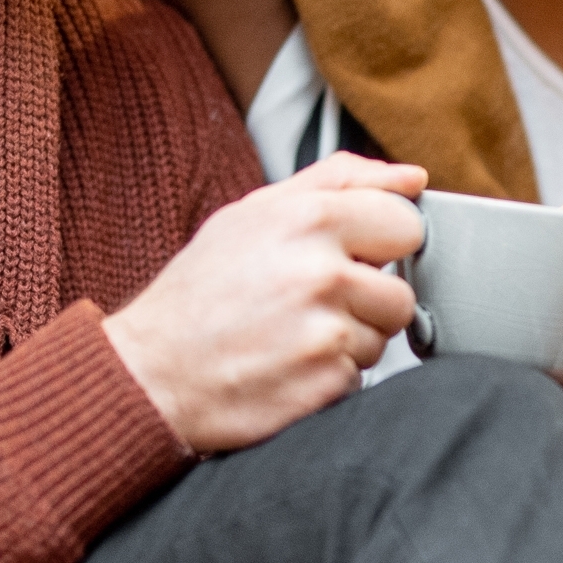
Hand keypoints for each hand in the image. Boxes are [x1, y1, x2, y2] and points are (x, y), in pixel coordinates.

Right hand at [107, 154, 424, 449]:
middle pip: (401, 293)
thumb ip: (338, 181)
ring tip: (292, 335)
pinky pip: (359, 377)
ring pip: (382, 339)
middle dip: (367, 302)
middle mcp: (321, 273)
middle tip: (313, 304)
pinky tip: (287, 366)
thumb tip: (411, 178)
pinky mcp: (325, 384)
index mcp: (309, 219)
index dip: (382, 247)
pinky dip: (329, 377)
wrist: (151, 372)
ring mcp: (325, 333)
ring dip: (348, 342)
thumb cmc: (202, 291)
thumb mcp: (254, 212)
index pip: (407, 225)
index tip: (354, 258)